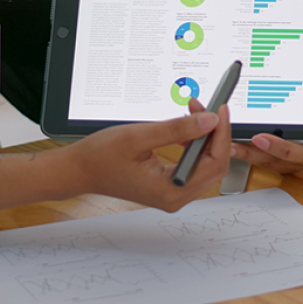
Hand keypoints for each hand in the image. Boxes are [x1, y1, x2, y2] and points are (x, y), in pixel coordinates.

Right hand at [66, 102, 231, 212]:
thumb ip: (177, 129)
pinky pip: (193, 164)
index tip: (220, 109)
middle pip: (214, 165)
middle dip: (215, 133)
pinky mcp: (168, 185)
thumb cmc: (102, 157)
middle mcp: (176, 197)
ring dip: (205, 136)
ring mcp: (173, 192)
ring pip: (206, 164)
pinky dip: (195, 144)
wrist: (81, 170)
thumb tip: (209, 121)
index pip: (214, 163)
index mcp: (171, 191)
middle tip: (208, 107)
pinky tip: (187, 127)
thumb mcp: (139, 137)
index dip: (221, 134)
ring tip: (194, 111)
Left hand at [230, 118, 302, 174]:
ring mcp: (292, 149)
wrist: (289, 88)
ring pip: (278, 160)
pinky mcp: (270, 153)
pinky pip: (259, 158)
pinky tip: (228, 141)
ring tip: (237, 142)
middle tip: (264, 138)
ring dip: (256, 154)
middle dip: (284, 149)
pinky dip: (242, 151)